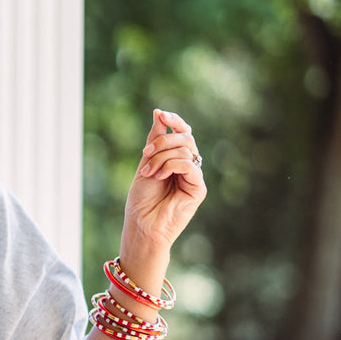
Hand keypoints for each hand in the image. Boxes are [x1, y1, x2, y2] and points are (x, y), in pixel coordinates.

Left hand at [122, 108, 205, 259]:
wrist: (141, 225)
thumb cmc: (141, 200)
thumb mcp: (146, 163)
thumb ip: (155, 141)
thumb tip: (159, 114)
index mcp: (176, 159)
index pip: (183, 133)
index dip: (174, 121)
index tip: (160, 114)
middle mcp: (188, 167)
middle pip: (186, 138)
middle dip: (164, 140)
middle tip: (146, 151)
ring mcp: (194, 178)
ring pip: (186, 150)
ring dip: (162, 157)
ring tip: (149, 172)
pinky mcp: (199, 189)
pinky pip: (189, 165)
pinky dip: (171, 166)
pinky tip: (159, 177)